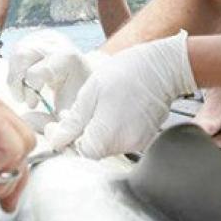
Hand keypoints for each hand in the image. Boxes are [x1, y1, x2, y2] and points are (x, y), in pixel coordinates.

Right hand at [7, 30, 99, 112]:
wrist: (87, 78)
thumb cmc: (76, 96)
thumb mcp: (67, 111)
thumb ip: (50, 120)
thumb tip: (27, 119)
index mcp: (68, 57)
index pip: (36, 72)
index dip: (29, 91)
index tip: (33, 105)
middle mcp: (57, 42)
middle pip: (22, 55)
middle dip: (16, 81)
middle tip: (22, 98)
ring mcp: (47, 36)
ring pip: (17, 51)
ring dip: (15, 74)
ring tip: (24, 90)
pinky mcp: (39, 36)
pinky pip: (18, 49)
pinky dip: (17, 67)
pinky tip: (26, 79)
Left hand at [44, 32, 196, 158]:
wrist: (163, 66)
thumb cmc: (127, 72)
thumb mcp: (91, 91)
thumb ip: (73, 121)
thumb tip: (57, 140)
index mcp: (106, 134)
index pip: (79, 154)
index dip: (66, 142)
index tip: (58, 127)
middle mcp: (124, 144)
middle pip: (93, 152)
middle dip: (80, 136)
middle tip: (72, 116)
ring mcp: (137, 143)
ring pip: (106, 146)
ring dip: (96, 133)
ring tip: (96, 109)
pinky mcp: (144, 138)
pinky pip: (120, 140)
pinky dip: (112, 130)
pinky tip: (112, 111)